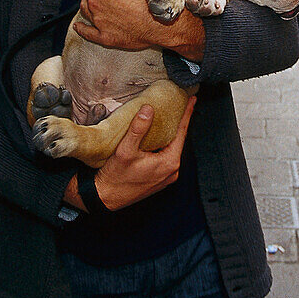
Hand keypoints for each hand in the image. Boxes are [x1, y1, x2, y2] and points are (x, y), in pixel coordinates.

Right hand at [93, 96, 195, 210]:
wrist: (106, 198)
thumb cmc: (116, 177)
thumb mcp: (126, 150)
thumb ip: (138, 129)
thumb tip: (148, 109)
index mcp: (169, 162)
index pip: (182, 132)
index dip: (187, 113)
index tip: (192, 99)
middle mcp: (172, 171)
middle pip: (179, 140)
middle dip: (180, 122)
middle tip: (182, 105)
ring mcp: (166, 176)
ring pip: (172, 148)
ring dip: (171, 134)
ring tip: (171, 117)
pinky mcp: (159, 179)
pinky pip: (166, 156)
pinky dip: (165, 144)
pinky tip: (160, 136)